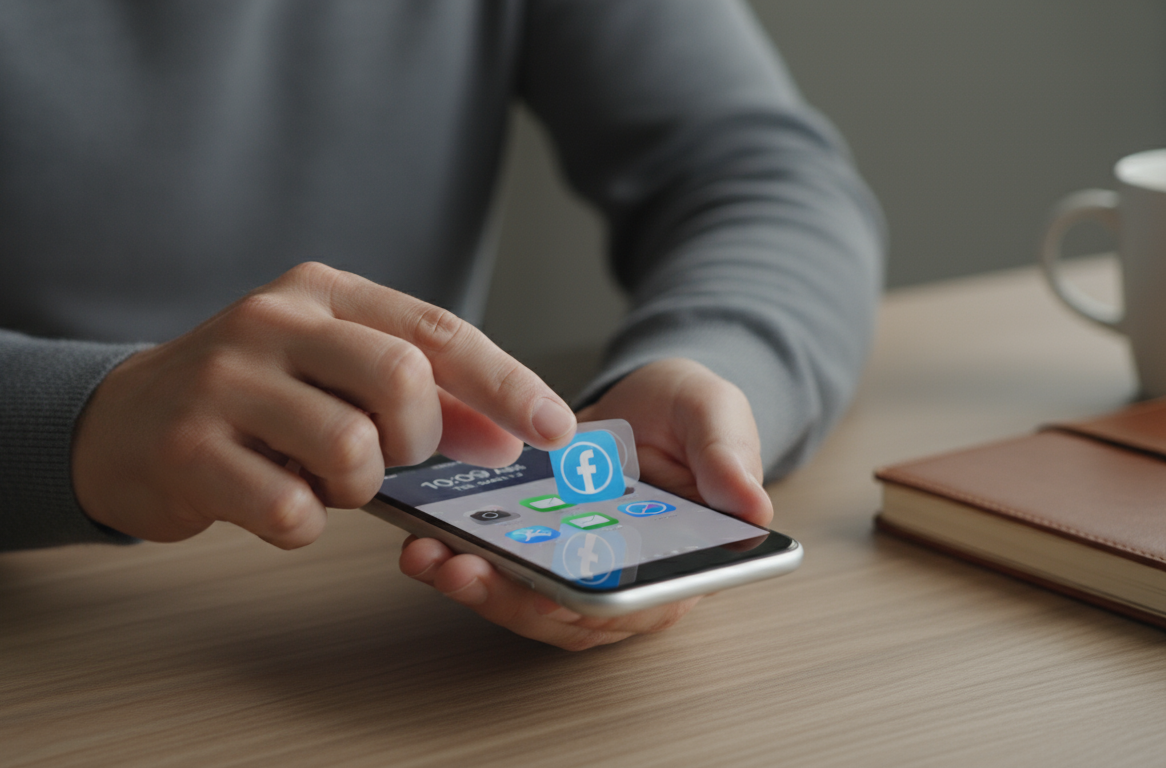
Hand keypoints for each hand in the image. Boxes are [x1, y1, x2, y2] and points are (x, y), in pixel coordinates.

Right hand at [72, 262, 576, 546]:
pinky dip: (302, 525)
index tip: (554, 429)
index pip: (437, 330)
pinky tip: (278, 503)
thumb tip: (506, 439)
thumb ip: (419, 400)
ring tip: (321, 479)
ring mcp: (224, 380)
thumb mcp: (333, 377)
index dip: (507, 383)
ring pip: (349, 447)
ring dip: (356, 487)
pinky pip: (288, 508)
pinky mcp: (187, 446)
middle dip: (421, 440)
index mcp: (322, 292)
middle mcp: (273, 320)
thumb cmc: (248, 401)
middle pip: (402, 379)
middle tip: (396, 457)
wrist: (120, 423)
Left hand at [399, 357, 769, 649]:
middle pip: (567, 614)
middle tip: (462, 570)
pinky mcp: (534, 549)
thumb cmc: (687, 414)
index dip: (590, 605)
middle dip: (511, 597)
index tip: (550, 592)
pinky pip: (497, 567)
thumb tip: (754, 508)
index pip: (635, 602)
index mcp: (682, 563)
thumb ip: (729, 456)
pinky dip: (459, 558)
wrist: (644, 399)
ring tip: (430, 556)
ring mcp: (574, 568)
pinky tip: (425, 537)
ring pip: (525, 599)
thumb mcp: (716, 414)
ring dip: (474, 584)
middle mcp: (623, 579)